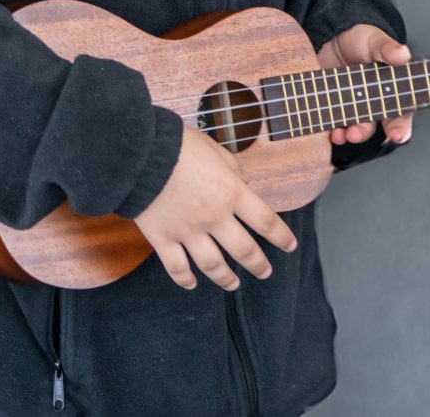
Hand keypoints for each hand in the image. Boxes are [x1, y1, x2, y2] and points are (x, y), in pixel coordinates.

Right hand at [131, 120, 296, 290]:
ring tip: (233, 285)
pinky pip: (176, 267)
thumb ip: (231, 168)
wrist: (140, 152)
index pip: (265, 221)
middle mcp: (214, 216)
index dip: (281, 236)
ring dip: (226, 278)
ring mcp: (188, 231)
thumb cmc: (178, 144)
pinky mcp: (163, 238)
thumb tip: (241, 181)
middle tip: (265, 272)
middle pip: (244, 250)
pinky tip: (191, 283)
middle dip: (258, 264)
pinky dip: (185, 278)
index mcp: (231, 192)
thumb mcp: (214, 149)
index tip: (290, 246)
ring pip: (213, 265)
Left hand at [315, 23, 414, 147]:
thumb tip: (402, 54)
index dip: (400, 128)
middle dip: (364, 133)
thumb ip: (388, 49)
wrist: (332, 36)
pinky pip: (332, 123)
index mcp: (390, 91)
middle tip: (355, 134)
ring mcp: (351, 106)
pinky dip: (330, 130)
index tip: (397, 136)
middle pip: (372, 126)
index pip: (400, 114)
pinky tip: (328, 130)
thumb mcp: (375, 41)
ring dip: (347, 134)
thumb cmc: (362, 40)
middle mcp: (371, 103)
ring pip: (352, 128)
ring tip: (340, 134)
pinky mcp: (332, 105)